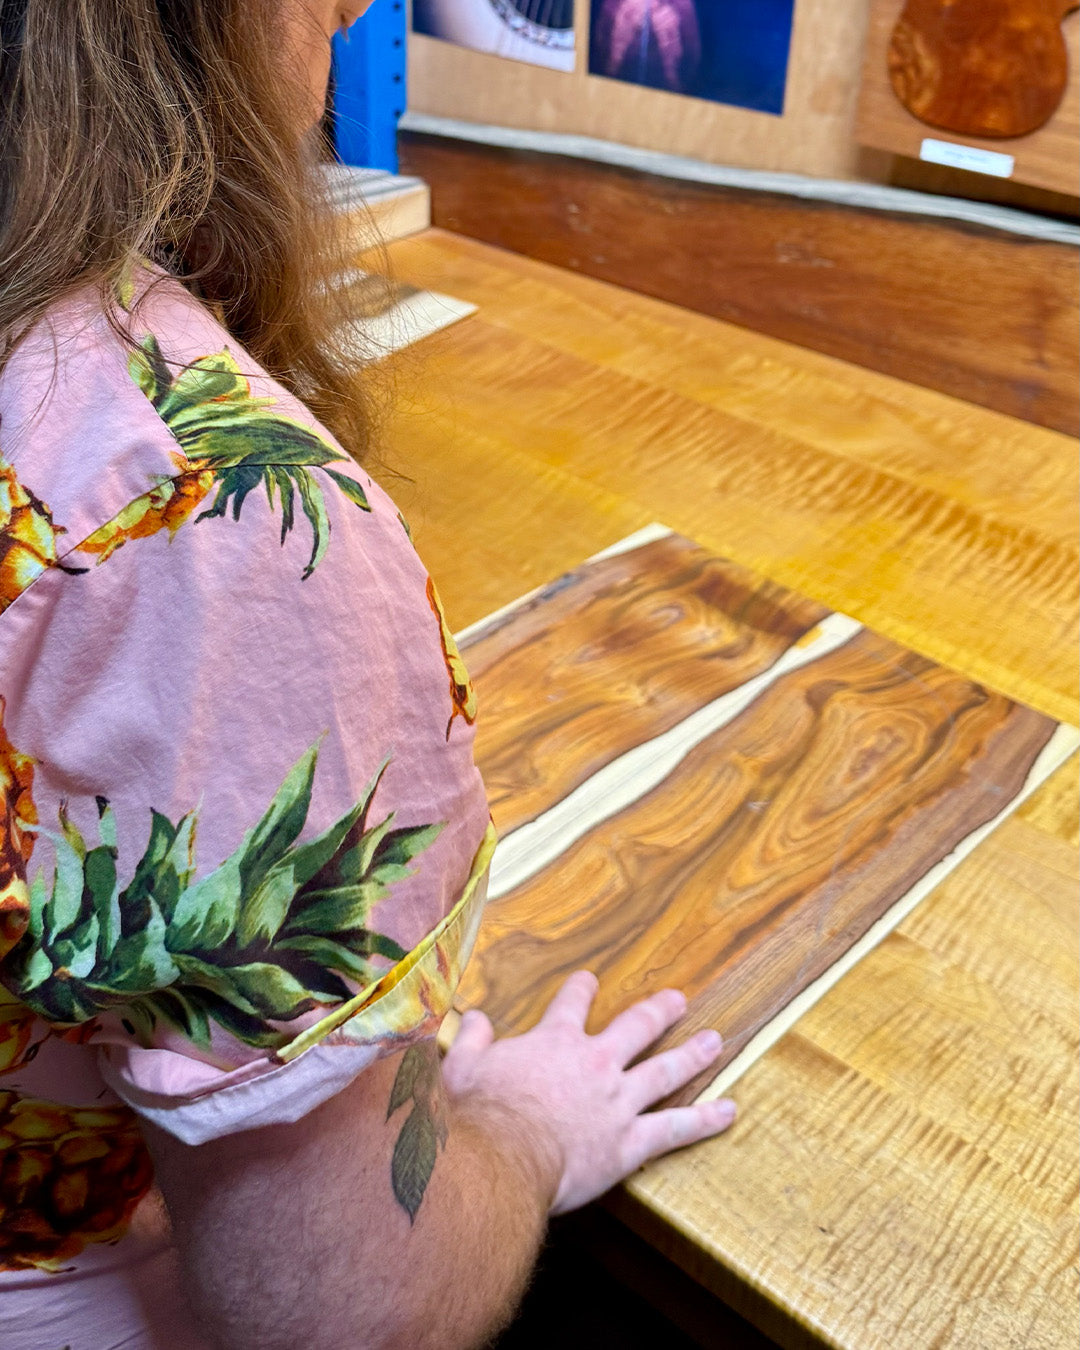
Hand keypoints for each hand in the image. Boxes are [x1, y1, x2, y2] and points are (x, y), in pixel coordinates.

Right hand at [441, 970, 736, 1214]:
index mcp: (555, 1042)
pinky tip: (729, 1111)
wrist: (499, 1158)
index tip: (590, 978)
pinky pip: (675, 1128)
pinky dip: (704, 1119)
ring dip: (693, 1054)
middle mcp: (595, 1063)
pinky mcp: (629, 1142)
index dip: (582, 989)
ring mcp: (617, 1101)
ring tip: (715, 1042)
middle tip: (679, 999)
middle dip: (659, 1010)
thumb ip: (475, 1039)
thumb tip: (476, 1018)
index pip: (571, 1004)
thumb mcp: (463, 1067)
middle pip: (635, 1027)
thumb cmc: (477, 1115)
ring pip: (665, 1070)